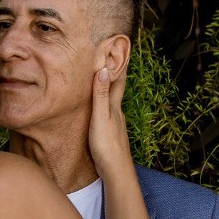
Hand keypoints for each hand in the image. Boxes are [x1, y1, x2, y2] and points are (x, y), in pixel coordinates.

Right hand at [88, 65, 131, 182]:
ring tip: (103, 76)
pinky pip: (106, 111)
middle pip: (116, 87)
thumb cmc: (108, 146)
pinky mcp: (110, 133)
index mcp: (115, 106)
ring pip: (112, 99)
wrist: (116, 172)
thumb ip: (101, 95)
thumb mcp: (101, 118)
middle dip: (114, 72)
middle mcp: (117, 112)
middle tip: (111, 56)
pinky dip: (103, 102)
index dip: (120, 63)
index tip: (120, 47)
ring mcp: (115, 123)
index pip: (118, 79)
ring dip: (108, 87)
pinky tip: (99, 106)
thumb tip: (103, 69)